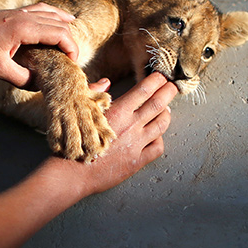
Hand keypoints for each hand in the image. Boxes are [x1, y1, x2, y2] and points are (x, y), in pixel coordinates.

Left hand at [0, 3, 78, 87]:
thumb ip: (21, 78)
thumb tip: (39, 83)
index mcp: (24, 28)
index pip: (60, 34)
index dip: (71, 49)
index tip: (71, 65)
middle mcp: (26, 16)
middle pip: (60, 25)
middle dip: (70, 43)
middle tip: (69, 62)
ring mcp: (21, 12)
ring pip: (53, 16)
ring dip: (65, 30)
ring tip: (71, 46)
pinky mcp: (16, 12)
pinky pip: (43, 9)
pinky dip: (57, 15)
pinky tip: (65, 18)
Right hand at [39, 73, 176, 197]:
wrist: (74, 171)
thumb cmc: (75, 140)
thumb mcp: (82, 110)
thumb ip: (95, 93)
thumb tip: (106, 82)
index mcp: (118, 111)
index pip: (144, 90)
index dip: (156, 80)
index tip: (161, 76)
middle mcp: (131, 125)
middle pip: (159, 104)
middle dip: (169, 92)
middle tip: (173, 86)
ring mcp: (137, 144)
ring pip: (162, 124)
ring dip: (167, 114)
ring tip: (167, 109)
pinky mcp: (138, 160)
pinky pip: (158, 147)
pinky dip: (160, 138)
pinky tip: (156, 135)